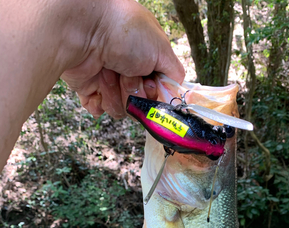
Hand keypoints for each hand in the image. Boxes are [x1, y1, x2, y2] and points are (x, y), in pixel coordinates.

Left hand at [62, 0, 184, 118]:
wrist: (83, 29)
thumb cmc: (124, 30)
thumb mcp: (161, 48)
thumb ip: (174, 72)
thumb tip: (176, 90)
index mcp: (145, 56)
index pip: (157, 88)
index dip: (154, 91)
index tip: (148, 83)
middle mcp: (127, 68)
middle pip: (140, 102)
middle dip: (134, 93)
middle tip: (126, 75)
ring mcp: (107, 79)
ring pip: (121, 108)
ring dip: (116, 95)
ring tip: (108, 73)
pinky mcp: (88, 88)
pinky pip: (100, 109)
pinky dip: (99, 102)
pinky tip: (97, 86)